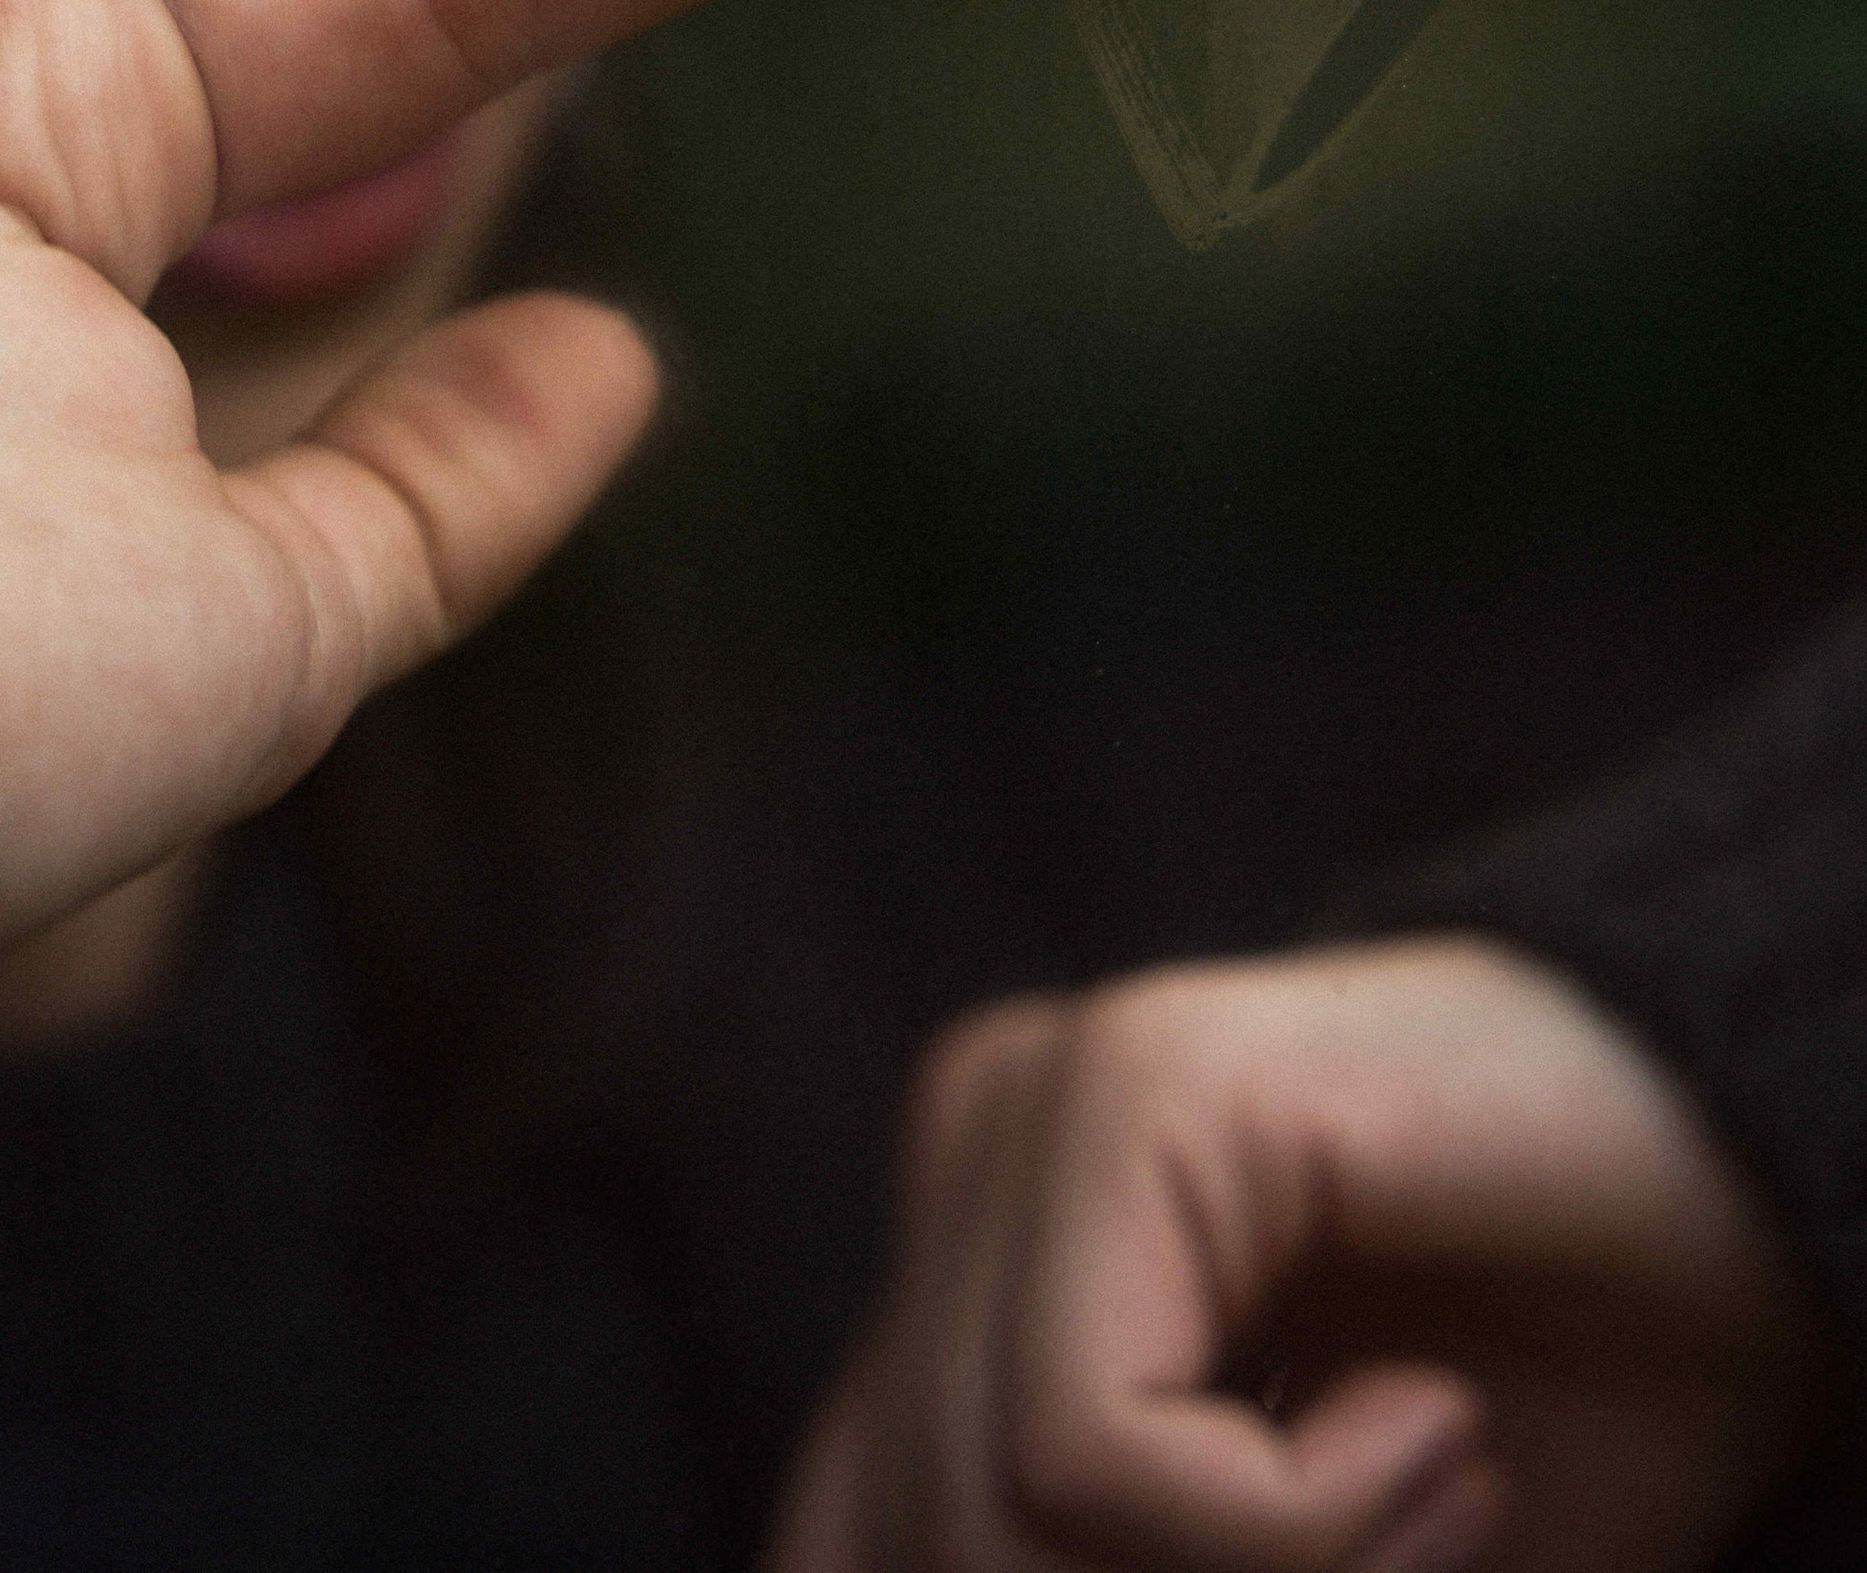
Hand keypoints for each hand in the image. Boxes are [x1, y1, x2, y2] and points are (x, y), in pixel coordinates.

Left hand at [770, 941, 1828, 1572]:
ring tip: (1447, 1495)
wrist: (1755, 1194)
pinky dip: (1290, 1524)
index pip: (857, 1544)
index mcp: (966, 1272)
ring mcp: (1030, 1103)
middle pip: (917, 1544)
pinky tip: (1439, 1426)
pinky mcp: (1129, 1087)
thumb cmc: (1563, 1398)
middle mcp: (967, 1164)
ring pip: (984, 1518)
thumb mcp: (1290, 1568)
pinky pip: (1085, 1445)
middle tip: (1420, 1555)